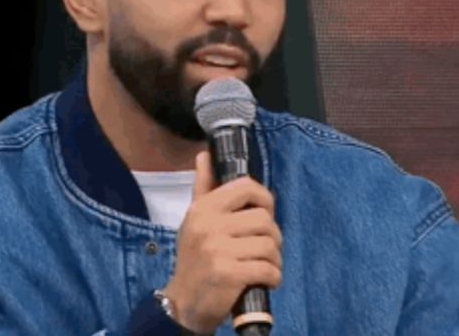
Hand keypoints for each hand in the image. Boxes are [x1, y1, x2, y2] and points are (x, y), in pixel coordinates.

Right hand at [163, 151, 282, 333]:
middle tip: (265, 249)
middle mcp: (209, 225)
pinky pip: (268, 269)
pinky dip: (274, 278)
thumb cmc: (194, 260)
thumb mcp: (194, 222)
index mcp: (203, 208)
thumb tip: (205, 155)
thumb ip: (204, 188)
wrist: (183, 304)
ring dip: (275, 259)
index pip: (246, 187)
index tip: (264, 214)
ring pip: (270, 244)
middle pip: (264, 219)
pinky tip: (265, 281)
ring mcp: (218, 250)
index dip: (264, 199)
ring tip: (264, 266)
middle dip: (273, 236)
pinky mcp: (229, 274)